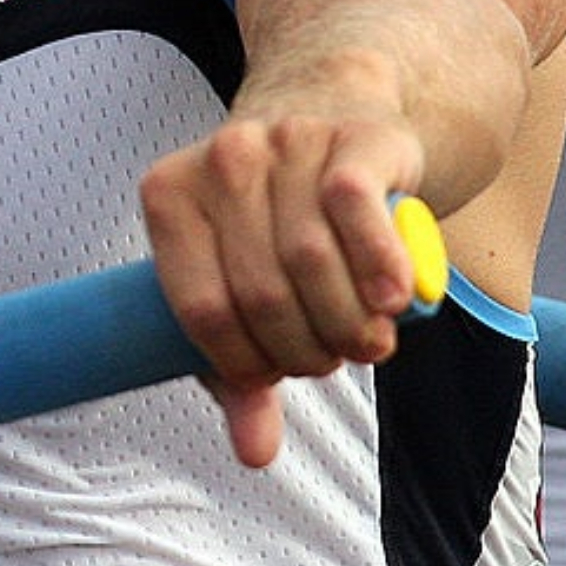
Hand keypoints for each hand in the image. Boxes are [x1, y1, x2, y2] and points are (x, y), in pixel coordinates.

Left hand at [138, 109, 427, 468]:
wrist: (336, 111)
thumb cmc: (277, 216)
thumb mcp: (243, 284)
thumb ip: (242, 369)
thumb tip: (255, 454)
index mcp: (170, 195)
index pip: (201, 310)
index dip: (246, 363)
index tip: (280, 374)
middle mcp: (223, 158)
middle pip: (261, 291)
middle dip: (305, 349)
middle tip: (336, 359)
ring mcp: (287, 139)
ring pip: (310, 258)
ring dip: (347, 322)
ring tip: (368, 340)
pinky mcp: (351, 137)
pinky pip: (356, 207)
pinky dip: (378, 264)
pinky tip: (395, 300)